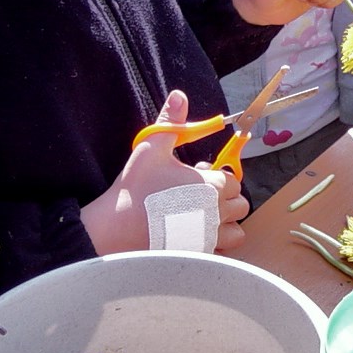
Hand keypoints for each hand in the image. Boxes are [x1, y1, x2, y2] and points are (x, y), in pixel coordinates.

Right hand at [81, 91, 249, 255]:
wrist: (112, 229)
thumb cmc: (134, 187)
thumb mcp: (152, 147)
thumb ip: (171, 121)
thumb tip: (179, 95)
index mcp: (212, 186)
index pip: (234, 181)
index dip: (218, 179)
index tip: (197, 178)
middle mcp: (217, 213)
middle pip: (240, 206)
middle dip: (225, 201)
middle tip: (198, 198)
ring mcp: (209, 238)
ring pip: (236, 233)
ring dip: (225, 226)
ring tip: (201, 220)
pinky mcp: (198, 256)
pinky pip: (221, 254)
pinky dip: (215, 248)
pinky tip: (193, 239)